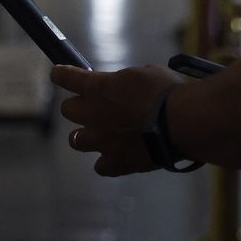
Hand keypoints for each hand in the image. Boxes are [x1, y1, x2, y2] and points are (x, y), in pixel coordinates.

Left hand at [52, 64, 178, 175]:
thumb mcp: (143, 74)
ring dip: (86, 135)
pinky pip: (101, 166)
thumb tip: (121, 88)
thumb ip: (124, 83)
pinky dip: (108, 161)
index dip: (61, 75)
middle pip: (68, 110)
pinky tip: (118, 156)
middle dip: (78, 107)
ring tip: (101, 134)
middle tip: (93, 107)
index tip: (58, 74)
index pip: (67, 78)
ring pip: (76, 140)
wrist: (183, 122)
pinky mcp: (116, 163)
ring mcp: (102, 141)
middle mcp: (93, 114)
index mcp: (99, 87)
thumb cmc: (167, 91)